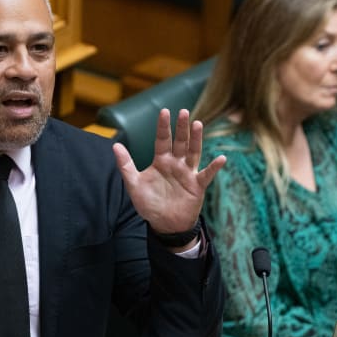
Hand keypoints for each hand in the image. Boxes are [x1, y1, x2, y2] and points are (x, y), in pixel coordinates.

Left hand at [113, 108, 225, 236]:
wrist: (164, 225)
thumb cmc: (149, 204)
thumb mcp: (134, 184)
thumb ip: (126, 165)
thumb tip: (115, 145)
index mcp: (161, 161)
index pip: (163, 140)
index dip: (163, 127)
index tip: (164, 111)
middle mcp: (176, 163)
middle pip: (180, 142)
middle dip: (181, 127)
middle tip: (183, 112)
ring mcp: (188, 173)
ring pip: (194, 152)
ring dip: (196, 139)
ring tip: (198, 124)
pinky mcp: (197, 185)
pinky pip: (207, 174)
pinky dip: (214, 167)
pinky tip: (221, 158)